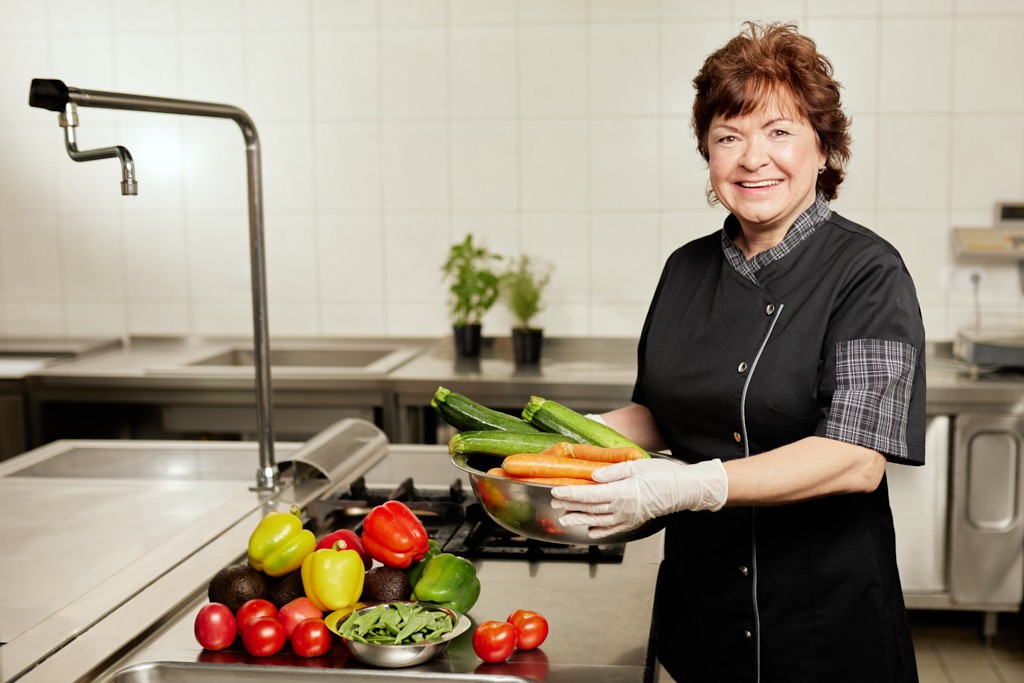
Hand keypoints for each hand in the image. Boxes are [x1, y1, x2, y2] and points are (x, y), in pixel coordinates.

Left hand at [550, 458, 727, 538]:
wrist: (684, 490)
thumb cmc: (663, 475)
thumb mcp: (637, 465)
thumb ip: (612, 471)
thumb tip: (594, 475)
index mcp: (621, 492)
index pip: (589, 495)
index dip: (570, 493)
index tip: (556, 490)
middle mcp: (622, 508)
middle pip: (589, 508)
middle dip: (570, 505)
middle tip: (554, 502)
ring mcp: (627, 518)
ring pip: (597, 521)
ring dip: (579, 519)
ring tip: (565, 518)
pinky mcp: (633, 522)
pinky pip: (612, 529)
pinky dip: (599, 530)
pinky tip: (589, 530)